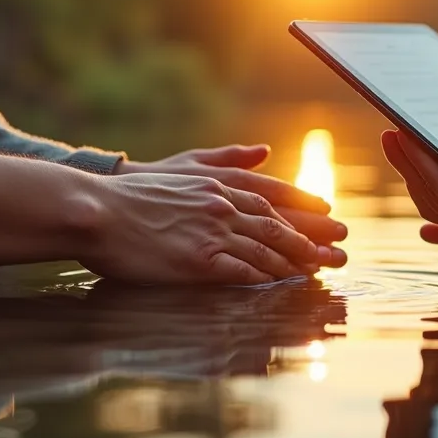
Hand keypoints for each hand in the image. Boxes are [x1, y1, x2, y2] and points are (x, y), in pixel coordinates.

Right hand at [83, 173, 325, 284]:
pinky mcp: (200, 260)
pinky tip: (280, 287)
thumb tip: (262, 150)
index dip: (305, 208)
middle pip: (279, 225)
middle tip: (340, 248)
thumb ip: (225, 160)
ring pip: (266, 251)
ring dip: (295, 264)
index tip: (328, 214)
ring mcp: (212, 233)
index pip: (273, 197)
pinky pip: (243, 273)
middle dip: (313, 238)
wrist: (97, 210)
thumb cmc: (133, 194)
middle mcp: (222, 205)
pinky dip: (265, 281)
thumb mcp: (184, 167)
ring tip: (317, 273)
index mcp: (218, 185)